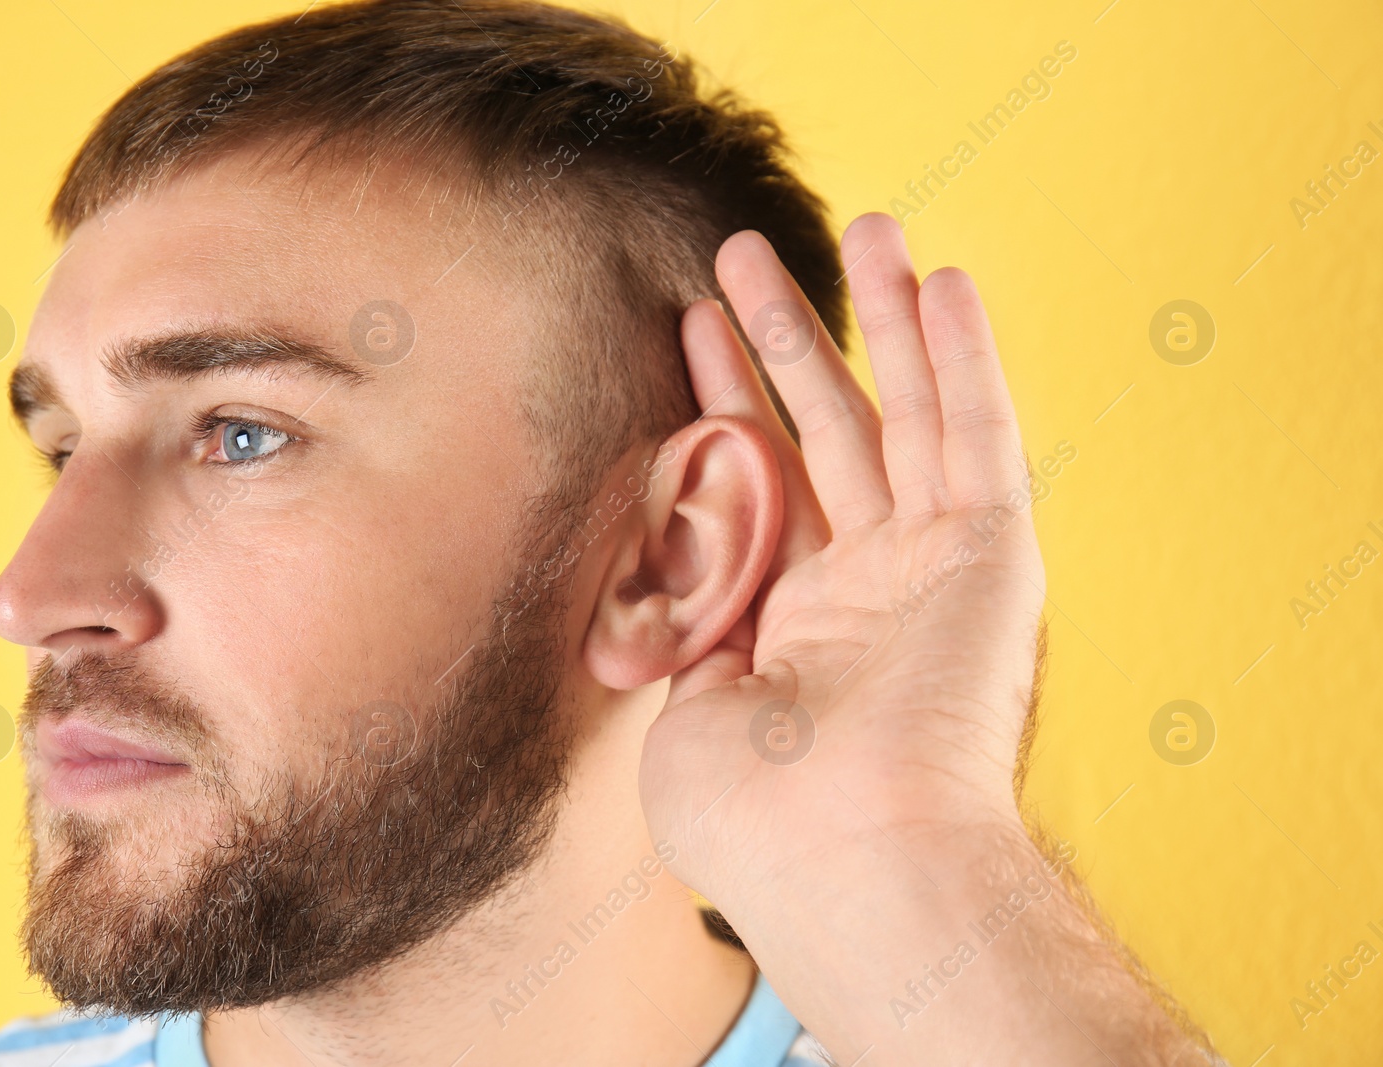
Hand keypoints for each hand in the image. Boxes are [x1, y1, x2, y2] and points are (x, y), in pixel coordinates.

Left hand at [639, 212, 1045, 897]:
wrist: (849, 862)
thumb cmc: (757, 820)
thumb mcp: (686, 710)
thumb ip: (686, 623)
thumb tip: (670, 566)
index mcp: (792, 627)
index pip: (757, 484)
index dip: (722, 400)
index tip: (690, 326)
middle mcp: (865, 588)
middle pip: (824, 430)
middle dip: (785, 339)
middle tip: (743, 254)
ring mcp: (929, 569)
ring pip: (904, 414)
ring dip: (881, 320)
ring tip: (861, 224)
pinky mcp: (990, 557)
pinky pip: (976, 437)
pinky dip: (966, 360)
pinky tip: (945, 284)